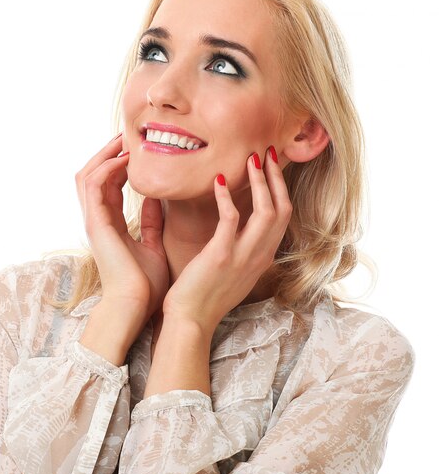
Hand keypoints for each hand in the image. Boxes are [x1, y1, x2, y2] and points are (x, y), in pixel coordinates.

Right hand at [75, 133, 169, 333]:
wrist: (135, 306)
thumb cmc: (144, 284)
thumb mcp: (152, 245)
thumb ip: (151, 223)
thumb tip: (156, 201)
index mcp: (110, 224)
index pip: (108, 185)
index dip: (118, 164)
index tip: (135, 149)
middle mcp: (98, 220)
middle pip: (92, 175)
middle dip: (106, 153)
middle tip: (125, 136)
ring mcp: (93, 221)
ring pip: (87, 175)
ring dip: (104, 155)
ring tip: (123, 141)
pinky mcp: (96, 223)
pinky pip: (95, 185)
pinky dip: (108, 168)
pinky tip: (125, 160)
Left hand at [161, 147, 291, 336]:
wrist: (190, 320)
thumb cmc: (205, 295)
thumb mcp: (234, 271)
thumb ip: (242, 249)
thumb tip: (238, 226)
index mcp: (262, 258)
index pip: (283, 218)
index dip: (280, 190)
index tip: (272, 168)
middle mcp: (259, 256)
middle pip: (282, 210)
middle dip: (276, 179)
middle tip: (268, 154)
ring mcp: (243, 256)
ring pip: (266, 211)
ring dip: (260, 182)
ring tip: (251, 160)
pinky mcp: (221, 255)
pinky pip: (231, 219)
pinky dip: (227, 197)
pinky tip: (218, 181)